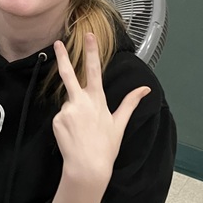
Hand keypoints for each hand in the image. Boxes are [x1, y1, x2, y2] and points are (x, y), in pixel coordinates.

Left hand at [52, 34, 149, 188]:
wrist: (86, 166)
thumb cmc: (106, 146)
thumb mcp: (120, 123)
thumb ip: (130, 102)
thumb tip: (145, 89)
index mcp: (97, 99)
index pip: (94, 70)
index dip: (92, 51)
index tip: (88, 35)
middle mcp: (80, 101)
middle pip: (68, 74)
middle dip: (63, 56)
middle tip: (57, 43)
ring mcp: (66, 110)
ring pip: (69, 104)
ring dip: (74, 113)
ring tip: (82, 131)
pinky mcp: (57, 120)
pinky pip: (61, 117)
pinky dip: (66, 123)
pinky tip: (73, 135)